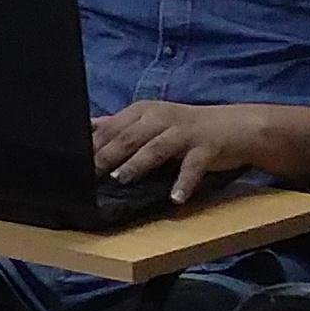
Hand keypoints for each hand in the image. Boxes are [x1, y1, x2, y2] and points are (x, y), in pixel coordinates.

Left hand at [91, 100, 282, 204]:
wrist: (235, 126)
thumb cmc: (186, 129)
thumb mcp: (152, 123)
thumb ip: (120, 127)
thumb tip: (87, 129)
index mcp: (144, 112)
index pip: (112, 127)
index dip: (93, 145)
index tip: (73, 162)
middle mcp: (162, 118)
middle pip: (130, 136)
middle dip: (108, 154)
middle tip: (90, 173)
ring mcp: (184, 133)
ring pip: (156, 148)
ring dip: (138, 164)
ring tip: (122, 179)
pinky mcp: (206, 148)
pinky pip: (193, 166)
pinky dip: (184, 182)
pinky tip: (175, 198)